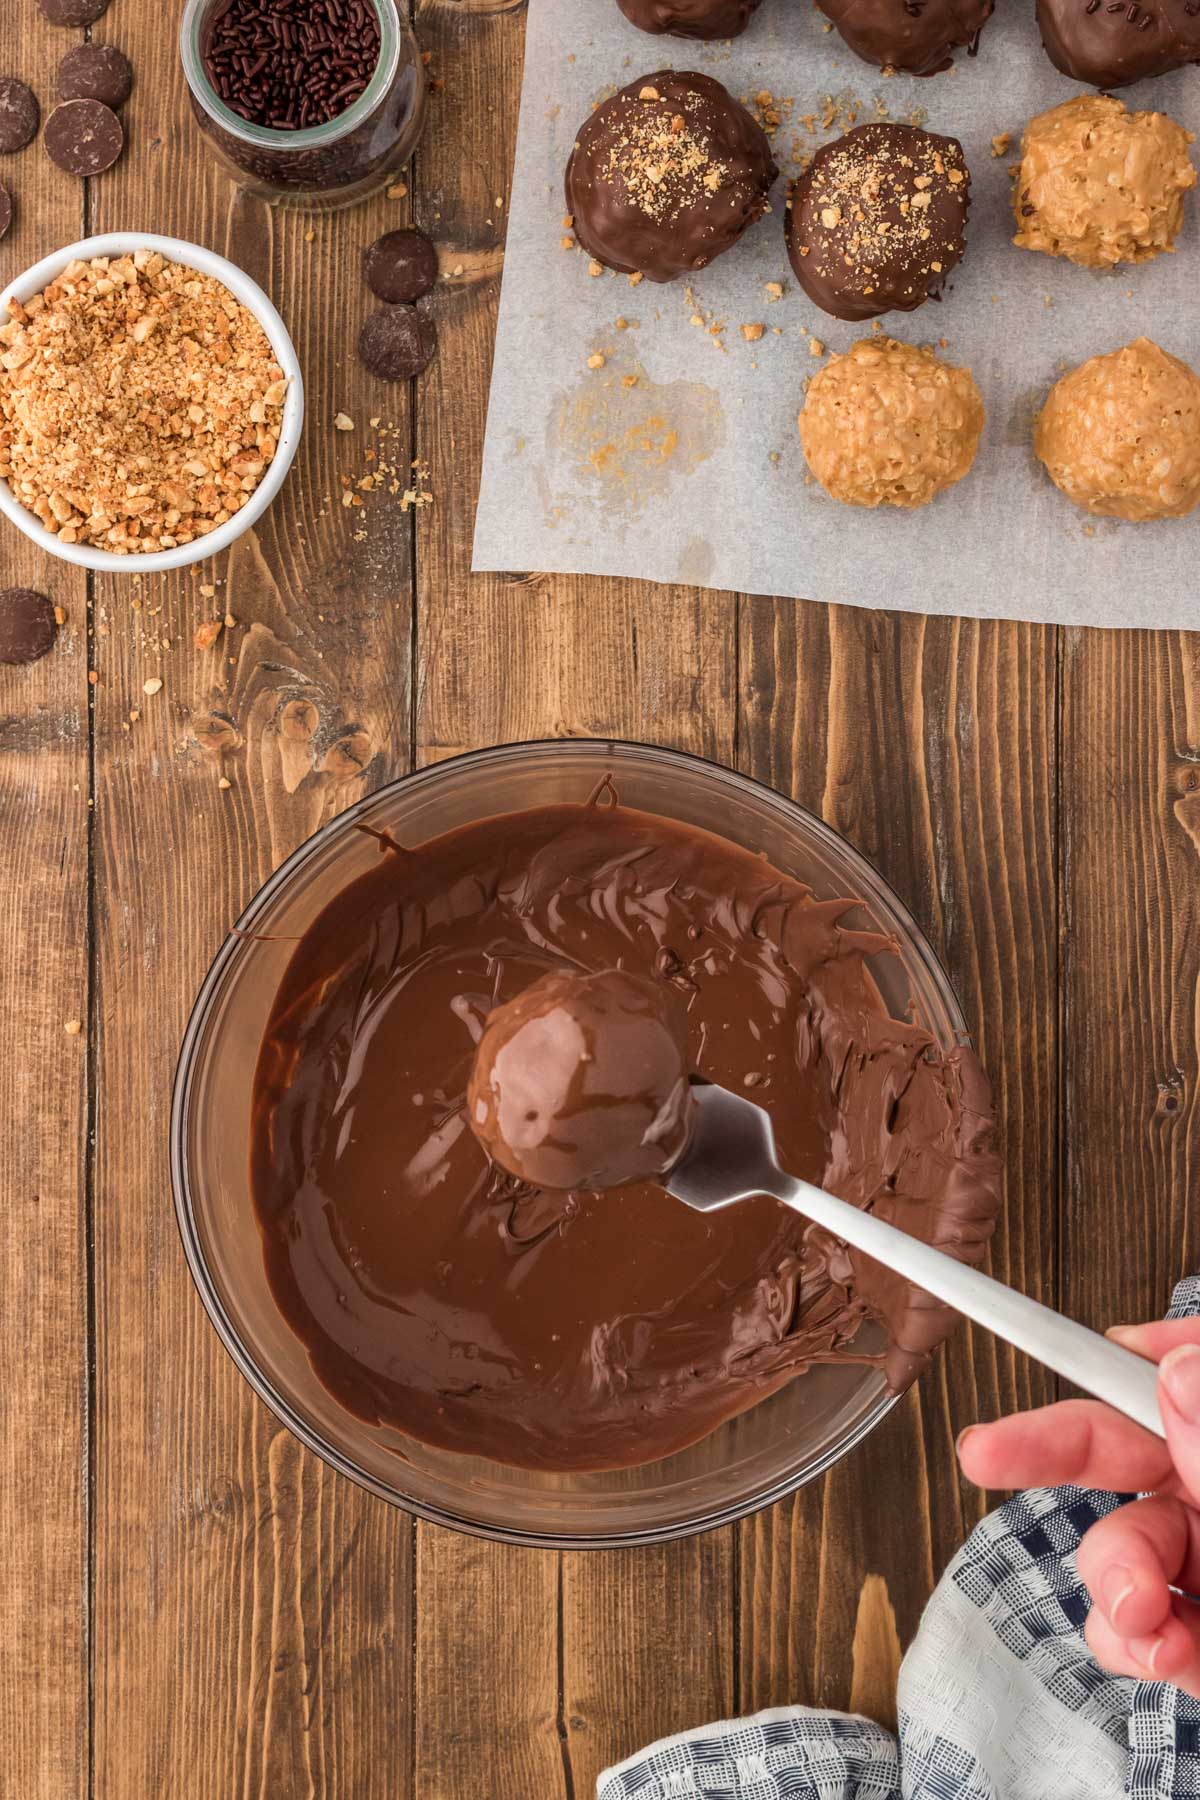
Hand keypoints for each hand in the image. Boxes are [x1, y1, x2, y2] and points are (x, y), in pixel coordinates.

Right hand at [957, 1320, 1199, 1696]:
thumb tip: (1175, 1369)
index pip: (1160, 1380)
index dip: (1104, 1353)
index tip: (1030, 1326)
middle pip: (1116, 1451)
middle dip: (1046, 1456)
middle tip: (982, 1454)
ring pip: (1120, 1553)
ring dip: (1112, 1579)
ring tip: (1143, 1611)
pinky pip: (1141, 1639)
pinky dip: (1138, 1647)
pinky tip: (1158, 1650)